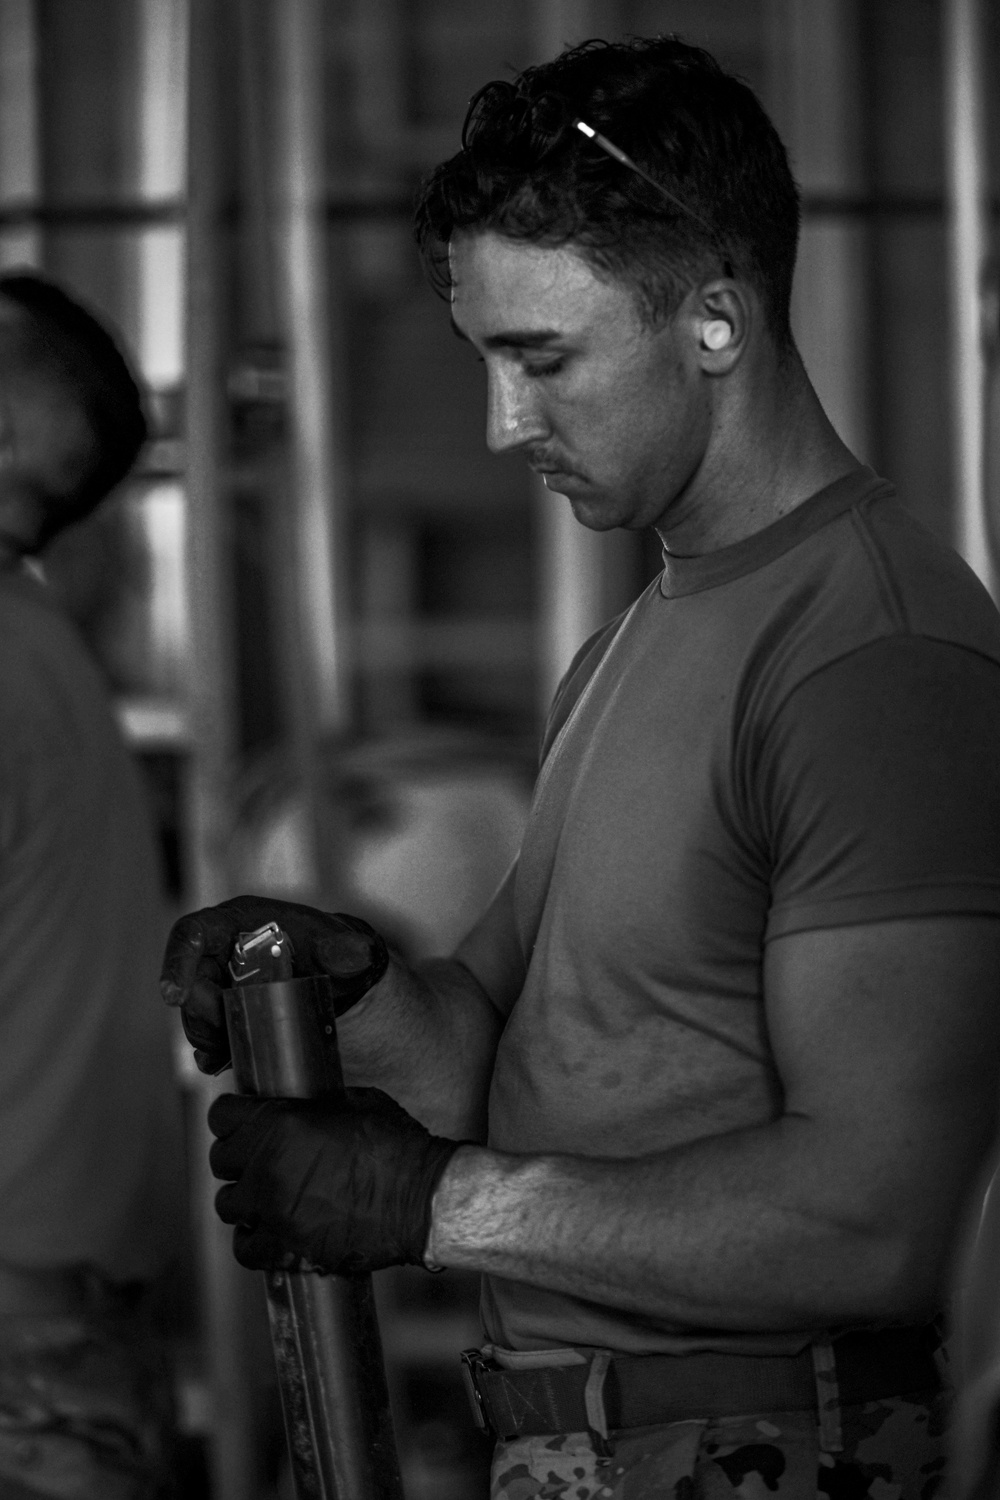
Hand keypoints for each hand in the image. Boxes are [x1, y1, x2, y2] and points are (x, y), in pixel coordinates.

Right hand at [160, 895, 388, 1073]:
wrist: (332, 977)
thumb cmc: (329, 950)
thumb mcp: (339, 947)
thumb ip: (346, 950)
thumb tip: (355, 954)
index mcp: (238, 923)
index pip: (193, 934)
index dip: (177, 962)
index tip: (173, 996)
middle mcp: (219, 951)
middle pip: (190, 982)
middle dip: (203, 1014)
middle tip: (227, 1033)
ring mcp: (217, 981)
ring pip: (194, 1012)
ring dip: (208, 1036)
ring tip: (231, 1049)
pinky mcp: (222, 1010)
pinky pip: (205, 1032)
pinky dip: (212, 1050)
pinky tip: (223, 1062)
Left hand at [208, 1088, 460, 1274]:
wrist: (421, 1200)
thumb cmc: (395, 1145)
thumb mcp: (353, 1102)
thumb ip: (312, 1106)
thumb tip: (297, 1106)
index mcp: (279, 1123)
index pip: (222, 1115)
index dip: (234, 1116)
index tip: (243, 1120)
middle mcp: (266, 1166)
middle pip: (220, 1159)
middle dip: (238, 1156)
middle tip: (261, 1157)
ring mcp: (271, 1211)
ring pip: (228, 1204)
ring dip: (246, 1198)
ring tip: (268, 1195)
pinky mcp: (283, 1248)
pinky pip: (244, 1247)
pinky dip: (254, 1238)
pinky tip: (272, 1229)